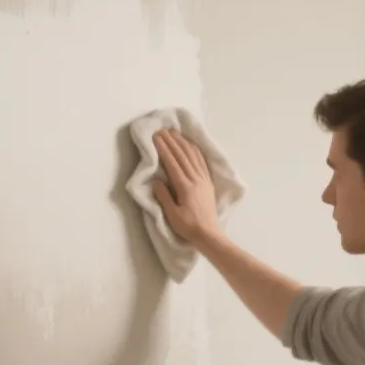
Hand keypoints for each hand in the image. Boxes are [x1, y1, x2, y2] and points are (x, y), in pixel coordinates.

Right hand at [152, 129, 221, 244]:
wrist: (209, 234)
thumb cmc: (188, 227)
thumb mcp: (172, 215)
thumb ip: (164, 196)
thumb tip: (156, 179)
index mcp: (185, 187)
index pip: (173, 163)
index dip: (164, 148)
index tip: (156, 137)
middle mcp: (196, 179)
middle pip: (183, 155)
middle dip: (172, 141)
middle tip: (162, 129)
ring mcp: (203, 179)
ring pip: (193, 155)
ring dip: (182, 142)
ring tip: (174, 132)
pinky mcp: (208, 181)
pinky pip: (201, 161)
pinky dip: (194, 150)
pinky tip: (190, 144)